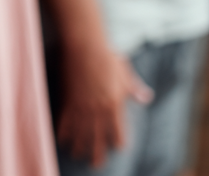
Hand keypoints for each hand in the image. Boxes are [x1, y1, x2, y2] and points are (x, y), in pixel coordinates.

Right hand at [58, 41, 151, 167]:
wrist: (84, 44)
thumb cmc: (106, 56)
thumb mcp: (124, 72)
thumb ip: (134, 88)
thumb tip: (147, 97)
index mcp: (114, 104)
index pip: (118, 131)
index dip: (118, 141)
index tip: (118, 147)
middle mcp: (98, 109)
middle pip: (97, 137)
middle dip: (96, 152)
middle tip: (95, 164)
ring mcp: (82, 105)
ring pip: (81, 132)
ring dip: (79, 145)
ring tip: (77, 155)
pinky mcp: (68, 98)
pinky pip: (65, 119)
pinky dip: (63, 130)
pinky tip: (61, 139)